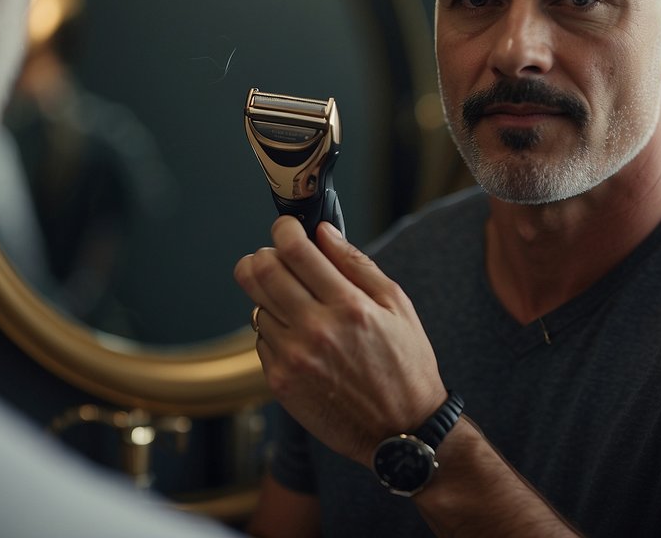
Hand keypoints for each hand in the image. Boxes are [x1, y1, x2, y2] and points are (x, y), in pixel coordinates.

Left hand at [235, 216, 446, 464]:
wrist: (400, 431)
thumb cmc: (405, 365)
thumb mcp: (397, 306)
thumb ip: (357, 265)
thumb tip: (323, 233)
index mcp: (348, 306)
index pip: (294, 250)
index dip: (284, 229)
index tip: (287, 228)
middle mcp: (315, 330)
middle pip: (259, 272)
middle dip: (262, 255)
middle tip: (275, 256)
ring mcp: (293, 358)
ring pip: (255, 306)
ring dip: (269, 296)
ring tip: (296, 303)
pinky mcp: (280, 381)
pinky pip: (261, 339)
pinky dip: (274, 329)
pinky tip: (301, 337)